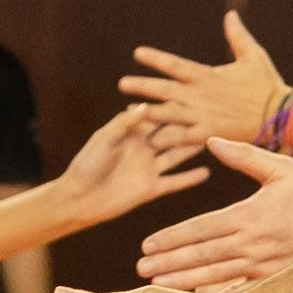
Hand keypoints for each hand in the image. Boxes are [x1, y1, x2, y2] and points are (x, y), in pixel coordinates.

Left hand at [47, 106, 205, 230]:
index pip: (156, 116)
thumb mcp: (104, 138)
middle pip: (170, 134)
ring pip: (176, 155)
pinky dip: (190, 178)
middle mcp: (144, 148)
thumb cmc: (87, 164)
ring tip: (213, 139)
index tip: (190, 94)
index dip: (171, 107)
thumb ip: (124, 123)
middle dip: (187, 125)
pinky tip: (207, 173)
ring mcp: (149, 168)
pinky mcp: (151, 188)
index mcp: (132, 133)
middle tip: (210, 114)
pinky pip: (175, 182)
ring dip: (192, 148)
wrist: (79, 198)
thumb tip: (145, 104)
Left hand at [122, 12, 290, 155]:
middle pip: (164, 90)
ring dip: (147, 113)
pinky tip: (149, 140)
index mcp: (207, 76)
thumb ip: (237, 36)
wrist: (281, 117)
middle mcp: (200, 96)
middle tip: (122, 84)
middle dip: (142, 86)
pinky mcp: (207, 135)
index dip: (155, 58)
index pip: (175, 64)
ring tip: (128, 113)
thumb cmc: (267, 85)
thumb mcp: (254, 56)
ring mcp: (202, 117)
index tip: (137, 53)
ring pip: (168, 115)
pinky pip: (181, 138)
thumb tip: (230, 14)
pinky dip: (166, 139)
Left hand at [138, 139, 292, 292]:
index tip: (147, 245)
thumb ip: (244, 156)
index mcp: (250, 215)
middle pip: (201, 255)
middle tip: (141, 269)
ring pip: (216, 277)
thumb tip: (212, 141)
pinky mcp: (276, 282)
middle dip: (169, 262)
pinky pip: (240, 292)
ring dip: (184, 283)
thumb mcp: (281, 169)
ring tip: (158, 288)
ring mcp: (265, 267)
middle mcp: (254, 244)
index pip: (201, 229)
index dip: (171, 238)